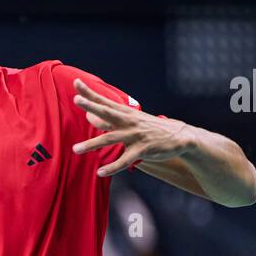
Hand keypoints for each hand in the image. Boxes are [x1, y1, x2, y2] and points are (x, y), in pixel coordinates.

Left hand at [70, 78, 196, 176]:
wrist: (180, 136)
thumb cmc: (150, 128)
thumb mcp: (130, 121)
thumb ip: (109, 120)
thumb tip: (88, 117)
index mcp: (126, 113)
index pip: (105, 101)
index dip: (90, 93)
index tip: (76, 83)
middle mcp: (129, 121)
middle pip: (107, 112)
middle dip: (92, 106)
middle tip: (76, 99)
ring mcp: (135, 135)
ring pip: (110, 138)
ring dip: (92, 144)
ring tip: (75, 149)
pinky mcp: (143, 150)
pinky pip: (125, 160)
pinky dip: (112, 167)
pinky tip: (100, 172)